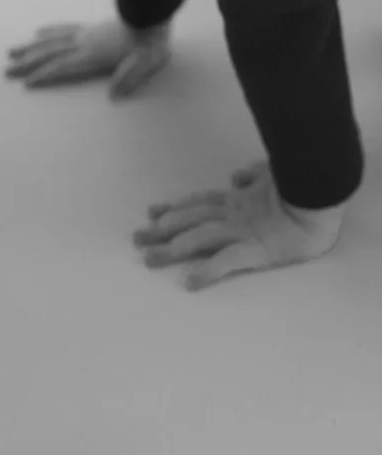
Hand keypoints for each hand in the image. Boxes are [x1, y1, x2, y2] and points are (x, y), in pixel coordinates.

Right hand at [5, 18, 171, 96]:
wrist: (153, 16)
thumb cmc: (149, 44)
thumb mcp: (144, 64)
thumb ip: (128, 78)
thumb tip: (113, 96)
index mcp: (93, 54)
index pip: (63, 66)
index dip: (43, 75)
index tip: (25, 83)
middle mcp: (84, 42)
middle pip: (49, 53)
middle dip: (26, 63)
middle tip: (6, 70)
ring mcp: (85, 33)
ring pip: (51, 40)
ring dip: (30, 47)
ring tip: (12, 51)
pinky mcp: (90, 28)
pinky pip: (63, 29)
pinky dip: (48, 31)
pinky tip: (38, 32)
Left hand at [133, 161, 345, 290]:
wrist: (320, 202)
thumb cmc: (302, 188)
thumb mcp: (272, 173)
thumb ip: (252, 174)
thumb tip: (236, 175)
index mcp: (237, 199)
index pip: (198, 202)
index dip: (174, 206)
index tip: (152, 212)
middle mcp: (232, 214)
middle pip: (189, 219)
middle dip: (161, 228)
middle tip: (136, 237)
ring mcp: (240, 231)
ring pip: (197, 238)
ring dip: (171, 248)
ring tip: (148, 259)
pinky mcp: (254, 250)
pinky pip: (224, 262)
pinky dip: (205, 271)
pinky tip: (188, 282)